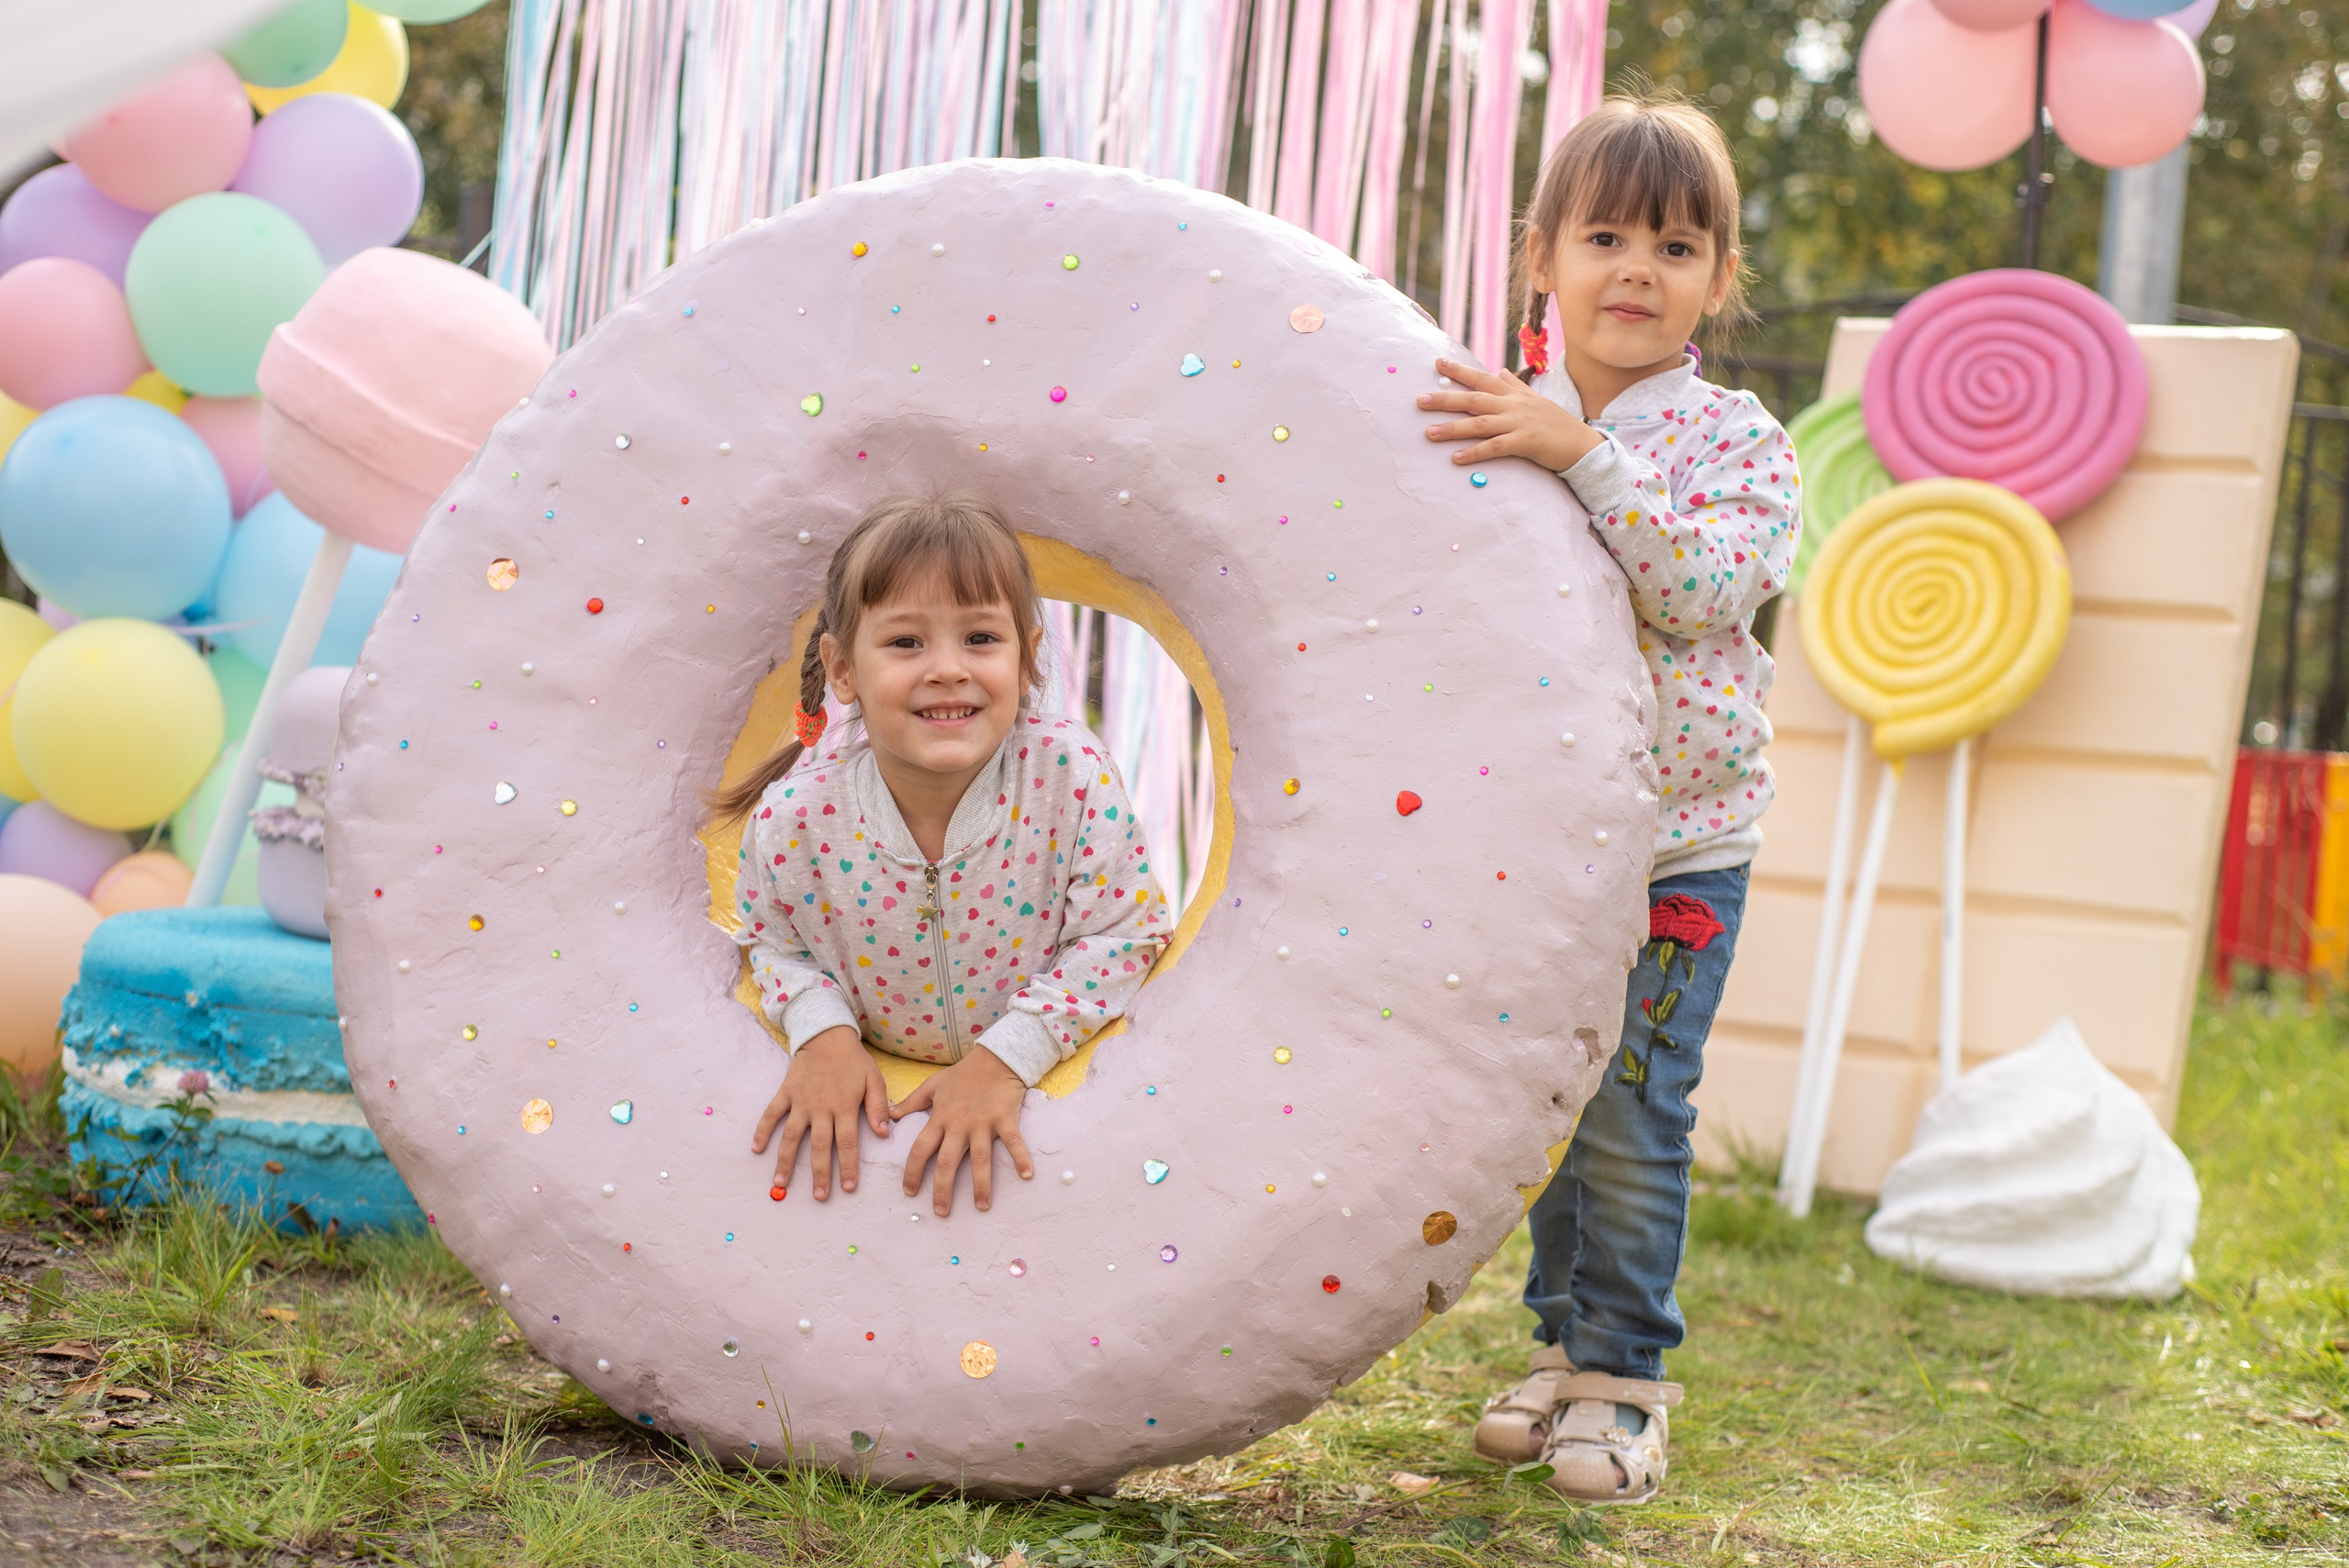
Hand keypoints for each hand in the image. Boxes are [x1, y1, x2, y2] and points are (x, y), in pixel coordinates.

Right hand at [750, 1026, 888, 1200]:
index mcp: (844, 1106)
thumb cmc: (854, 1061)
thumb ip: (878, 1107)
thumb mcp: (874, 1079)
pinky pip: (771, 1114)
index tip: (847, 1188)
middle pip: (819, 1145)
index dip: (847, 1166)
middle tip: (819, 1196)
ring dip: (785, 1160)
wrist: (827, 1035)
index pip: (846, 1142)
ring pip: (791, 1135)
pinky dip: (762, 1130)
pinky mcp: (786, 1093)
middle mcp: (821, 1107)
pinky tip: (756, 1149)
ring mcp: (800, 1101)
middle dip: (819, 1173)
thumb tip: (884, 1134)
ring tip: (780, 1183)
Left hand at [891, 1046, 1034, 1216]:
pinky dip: (1021, 1157)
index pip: (920, 1149)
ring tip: (981, 1206)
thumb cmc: (963, 1074)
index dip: (913, 1171)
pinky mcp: (1005, 1118)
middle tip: (941, 1212)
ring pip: (980, 1159)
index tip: (910, 1191)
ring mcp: (983, 1123)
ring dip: (981, 1184)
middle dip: (943, 1189)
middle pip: (947, 1162)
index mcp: (940, 1118)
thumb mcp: (933, 1085)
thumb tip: (890, 1116)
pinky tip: (1026, 1175)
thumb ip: (911, 1102)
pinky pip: (1013, 1141)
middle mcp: (959, 1125)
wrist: (995, 1058)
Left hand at [1419, 357, 1605, 472]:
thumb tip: (1502, 372)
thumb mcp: (1535, 400)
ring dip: (1452, 429)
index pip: (1482, 378)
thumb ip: (1515, 386)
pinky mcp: (1525, 442)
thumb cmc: (1557, 423)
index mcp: (1513, 395)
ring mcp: (1518, 423)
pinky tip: (1456, 458)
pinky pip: (1494, 447)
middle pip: (1473, 399)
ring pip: (1479, 424)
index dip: (1459, 371)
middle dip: (1445, 399)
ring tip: (1428, 433)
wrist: (1582, 444)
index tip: (1437, 362)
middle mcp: (1512, 405)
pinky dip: (1474, 453)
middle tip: (1420, 400)